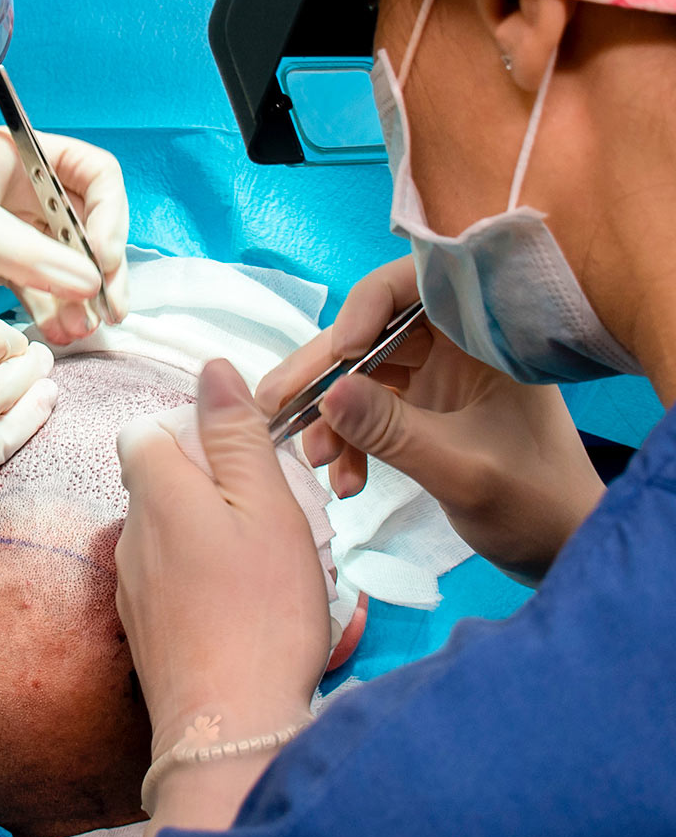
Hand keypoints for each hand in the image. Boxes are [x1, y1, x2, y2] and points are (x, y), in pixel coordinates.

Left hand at [0, 128, 128, 387]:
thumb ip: (31, 256)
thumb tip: (92, 285)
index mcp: (23, 156)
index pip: (95, 176)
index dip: (109, 216)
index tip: (101, 259)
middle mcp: (24, 188)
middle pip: (89, 224)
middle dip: (103, 267)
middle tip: (112, 308)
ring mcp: (12, 227)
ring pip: (67, 260)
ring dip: (80, 295)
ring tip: (85, 331)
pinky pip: (39, 284)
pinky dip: (52, 306)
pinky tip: (60, 331)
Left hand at [116, 360, 329, 758]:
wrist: (230, 729)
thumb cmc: (259, 610)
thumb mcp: (265, 504)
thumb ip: (236, 432)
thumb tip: (214, 369)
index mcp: (155, 490)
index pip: (147, 430)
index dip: (194, 431)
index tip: (244, 459)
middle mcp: (130, 533)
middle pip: (162, 480)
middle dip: (213, 484)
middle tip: (272, 515)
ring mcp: (132, 586)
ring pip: (170, 531)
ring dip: (213, 532)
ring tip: (267, 566)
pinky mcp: (145, 629)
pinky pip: (172, 580)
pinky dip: (205, 578)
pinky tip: (246, 607)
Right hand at [256, 257, 603, 582]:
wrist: (562, 551)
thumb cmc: (535, 506)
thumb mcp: (461, 471)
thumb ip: (392, 432)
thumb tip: (326, 394)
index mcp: (483, 334)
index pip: (413, 285)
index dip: (366, 307)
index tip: (338, 354)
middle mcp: (455, 343)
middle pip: (371, 332)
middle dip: (322, 372)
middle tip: (275, 405)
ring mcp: (435, 375)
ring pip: (361, 372)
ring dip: (329, 414)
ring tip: (314, 459)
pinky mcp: (419, 408)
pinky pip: (366, 408)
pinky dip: (347, 439)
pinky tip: (343, 478)